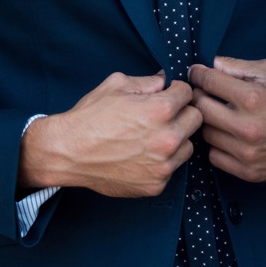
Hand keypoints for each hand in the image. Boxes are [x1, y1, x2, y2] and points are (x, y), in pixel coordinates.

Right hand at [18, 71, 202, 197]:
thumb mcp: (117, 85)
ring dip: (177, 138)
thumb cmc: (91, 116)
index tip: (170, 93)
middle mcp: (167, 138)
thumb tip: (164, 81)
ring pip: (188, 146)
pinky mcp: (156, 185)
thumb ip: (147, 82)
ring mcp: (163, 165)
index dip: (177, 90)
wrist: (68, 152)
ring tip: (153, 136)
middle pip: (196, 119)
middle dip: (183, 112)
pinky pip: (172, 168)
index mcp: (161, 109)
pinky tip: (143, 154)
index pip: (188, 94)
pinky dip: (163, 161)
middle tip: (165, 114)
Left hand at [189, 56, 265, 183]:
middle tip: (204, 92)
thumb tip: (213, 64)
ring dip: (208, 121)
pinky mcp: (250, 172)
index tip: (196, 72)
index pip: (209, 82)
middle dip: (199, 96)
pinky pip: (215, 157)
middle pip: (201, 109)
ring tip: (219, 114)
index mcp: (254, 99)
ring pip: (206, 133)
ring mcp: (248, 153)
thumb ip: (240, 67)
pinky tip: (228, 134)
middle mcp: (248, 128)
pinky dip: (217, 145)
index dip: (198, 73)